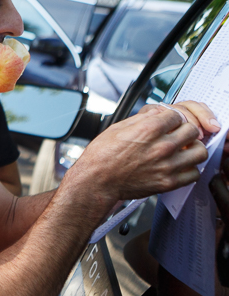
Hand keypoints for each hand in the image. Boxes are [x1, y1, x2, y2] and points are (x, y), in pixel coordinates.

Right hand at [65, 101, 215, 216]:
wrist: (96, 181)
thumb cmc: (102, 156)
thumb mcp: (118, 127)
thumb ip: (143, 118)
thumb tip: (159, 113)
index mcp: (148, 129)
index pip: (177, 115)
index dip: (172, 117)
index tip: (169, 123)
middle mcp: (161, 146)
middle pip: (192, 130)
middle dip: (185, 130)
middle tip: (178, 134)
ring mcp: (167, 165)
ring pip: (200, 151)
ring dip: (193, 148)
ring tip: (183, 150)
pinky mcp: (168, 182)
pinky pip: (194, 173)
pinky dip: (190, 169)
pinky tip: (179, 166)